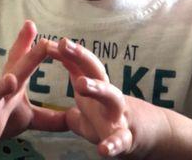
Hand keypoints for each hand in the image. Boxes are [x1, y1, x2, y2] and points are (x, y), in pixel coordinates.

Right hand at [0, 20, 66, 157]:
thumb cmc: (2, 117)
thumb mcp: (27, 115)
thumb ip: (48, 116)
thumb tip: (72, 119)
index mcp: (14, 85)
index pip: (24, 62)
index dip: (33, 46)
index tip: (40, 28)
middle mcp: (1, 91)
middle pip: (16, 71)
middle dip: (30, 58)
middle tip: (44, 44)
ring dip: (0, 86)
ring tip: (11, 80)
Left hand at [47, 38, 169, 157]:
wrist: (142, 134)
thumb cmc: (107, 115)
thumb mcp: (88, 96)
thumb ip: (75, 77)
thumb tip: (60, 58)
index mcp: (97, 86)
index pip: (83, 64)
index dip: (67, 52)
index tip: (49, 42)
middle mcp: (108, 94)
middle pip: (97, 70)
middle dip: (81, 56)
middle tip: (63, 44)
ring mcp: (118, 114)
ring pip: (111, 96)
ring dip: (97, 88)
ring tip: (80, 83)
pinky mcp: (125, 138)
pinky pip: (120, 140)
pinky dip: (113, 144)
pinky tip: (103, 150)